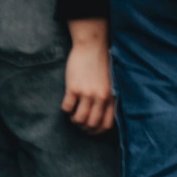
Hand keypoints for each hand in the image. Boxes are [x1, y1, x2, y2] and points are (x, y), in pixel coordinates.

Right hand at [62, 19, 115, 133]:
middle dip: (83, 127)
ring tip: (73, 112)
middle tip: (79, 121)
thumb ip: (108, 97)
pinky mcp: (74, 88)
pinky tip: (68, 101)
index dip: (97, 131)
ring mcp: (87, 93)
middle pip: (91, 125)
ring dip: (73, 119)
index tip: (90, 129)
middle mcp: (100, 97)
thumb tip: (101, 115)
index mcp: (111, 96)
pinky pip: (67, 108)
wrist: (92, 45)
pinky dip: (66, 109)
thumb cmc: (100, 62)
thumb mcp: (110, 82)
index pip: (106, 124)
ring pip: (78, 119)